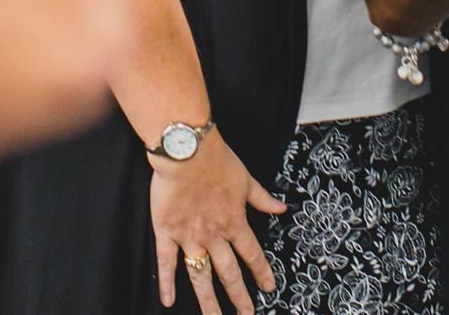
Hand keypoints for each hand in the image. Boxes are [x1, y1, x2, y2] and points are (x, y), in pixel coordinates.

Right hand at [149, 133, 283, 314]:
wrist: (187, 150)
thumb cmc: (216, 160)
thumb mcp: (246, 179)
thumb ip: (262, 199)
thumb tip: (281, 209)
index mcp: (234, 222)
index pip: (252, 255)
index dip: (262, 273)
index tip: (269, 288)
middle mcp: (214, 235)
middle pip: (228, 273)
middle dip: (239, 296)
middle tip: (247, 314)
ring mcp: (190, 236)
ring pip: (201, 276)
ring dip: (208, 300)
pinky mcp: (167, 231)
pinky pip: (167, 262)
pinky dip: (166, 283)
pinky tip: (168, 301)